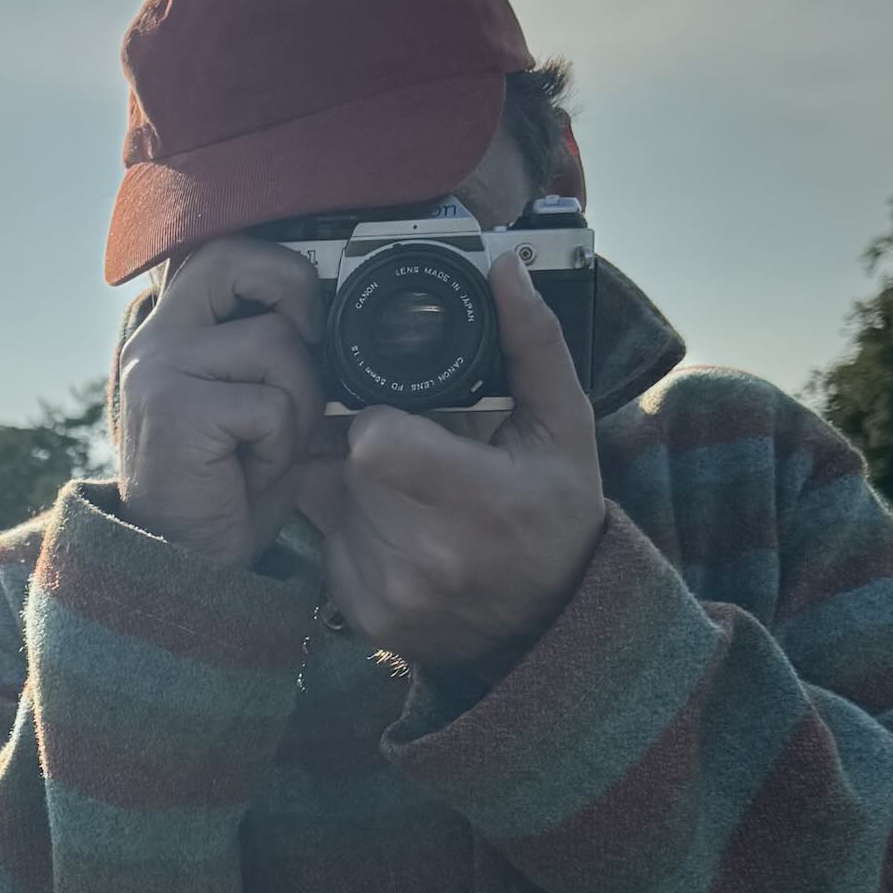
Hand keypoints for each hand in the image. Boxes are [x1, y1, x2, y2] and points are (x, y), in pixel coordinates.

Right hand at [114, 236, 330, 568]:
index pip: (222, 253)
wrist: (185, 568)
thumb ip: (274, 352)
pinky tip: (249, 473)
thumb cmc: (224, 492)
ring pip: (274, 345)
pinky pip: (270, 404)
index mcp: (169, 332)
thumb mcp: (253, 404)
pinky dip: (279, 446)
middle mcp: (153, 341)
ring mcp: (158, 371)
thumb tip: (334, 313)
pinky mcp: (175, 410)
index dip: (277, 271)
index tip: (305, 317)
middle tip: (310, 345)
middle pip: (236, 261)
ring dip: (296, 404)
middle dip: (294, 294)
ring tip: (266, 448)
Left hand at [293, 254, 605, 677]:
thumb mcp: (564, 427)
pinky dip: (352, 532)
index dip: (381, 419)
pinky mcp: (366, 617)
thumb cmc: (557, 518)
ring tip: (414, 496)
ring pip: (329, 505)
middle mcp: (423, 557)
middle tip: (418, 456)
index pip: (373, 440)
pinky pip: (328, 547)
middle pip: (346, 467)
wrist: (550, 623)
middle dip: (370, 449)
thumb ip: (532, 344)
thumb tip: (503, 269)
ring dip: (356, 489)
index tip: (410, 419)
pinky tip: (400, 535)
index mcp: (474, 501)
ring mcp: (389, 594)